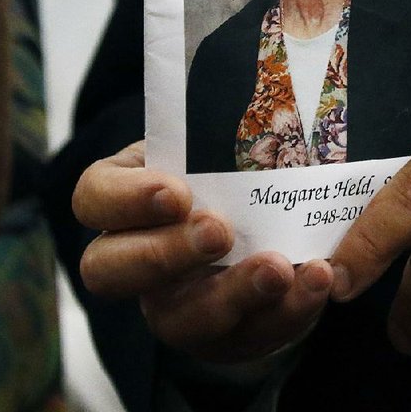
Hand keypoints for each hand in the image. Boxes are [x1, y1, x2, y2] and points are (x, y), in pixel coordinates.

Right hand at [73, 141, 332, 361]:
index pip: (93, 197)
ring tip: (280, 267)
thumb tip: (252, 72)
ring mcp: (175, 305)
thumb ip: (215, 130)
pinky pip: (248, 337)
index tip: (176, 191)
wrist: (270, 225)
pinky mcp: (224, 339)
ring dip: (234, 292)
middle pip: (109, 271)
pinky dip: (287, 310)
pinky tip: (317, 278)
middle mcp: (135, 258)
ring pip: (179, 318)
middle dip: (165, 254)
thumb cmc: (231, 170)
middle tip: (219, 231)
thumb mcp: (215, 144)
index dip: (125, 200)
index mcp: (126, 198)